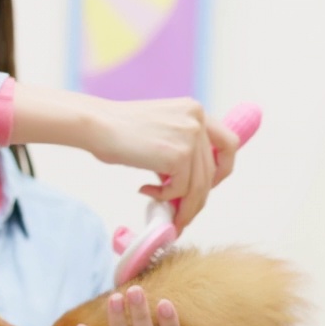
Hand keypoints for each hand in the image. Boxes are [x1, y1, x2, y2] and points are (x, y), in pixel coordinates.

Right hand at [92, 98, 239, 232]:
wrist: (96, 125)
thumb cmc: (116, 130)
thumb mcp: (159, 129)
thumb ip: (178, 147)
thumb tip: (187, 186)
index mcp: (194, 110)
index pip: (228, 142)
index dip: (223, 168)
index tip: (208, 185)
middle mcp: (198, 120)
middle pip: (212, 171)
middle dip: (198, 198)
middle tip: (183, 214)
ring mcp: (190, 137)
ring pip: (198, 185)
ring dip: (183, 206)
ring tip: (168, 215)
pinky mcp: (179, 155)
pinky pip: (180, 189)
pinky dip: (164, 197)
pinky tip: (145, 191)